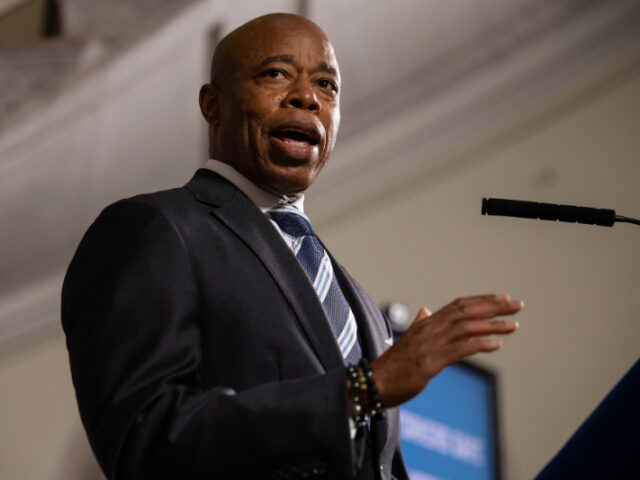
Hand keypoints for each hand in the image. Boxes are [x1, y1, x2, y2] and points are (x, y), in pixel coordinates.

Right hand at [371, 294, 521, 407]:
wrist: (374, 383)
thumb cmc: (392, 365)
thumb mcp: (408, 340)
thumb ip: (420, 324)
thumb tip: (426, 309)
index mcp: (426, 324)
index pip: (458, 305)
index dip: (481, 300)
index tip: (502, 298)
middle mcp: (429, 329)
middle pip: (466, 311)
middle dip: (493, 307)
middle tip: (516, 305)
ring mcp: (430, 344)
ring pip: (466, 327)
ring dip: (492, 325)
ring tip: (513, 325)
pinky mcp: (430, 361)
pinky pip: (460, 349)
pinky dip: (479, 344)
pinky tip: (496, 345)